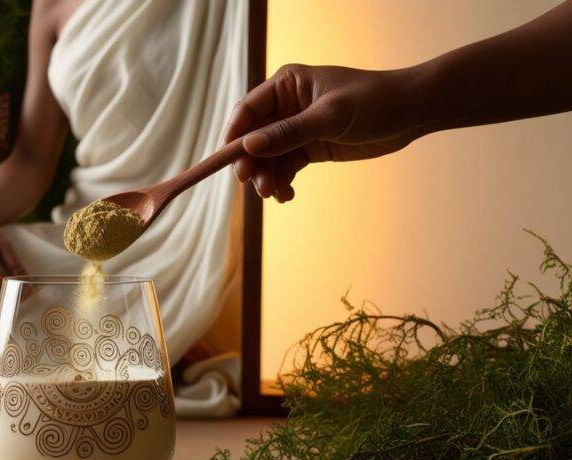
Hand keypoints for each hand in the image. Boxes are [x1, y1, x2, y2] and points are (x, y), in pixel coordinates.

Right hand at [225, 64, 422, 202]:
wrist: (411, 113)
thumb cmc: (373, 101)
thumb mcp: (329, 117)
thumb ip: (288, 133)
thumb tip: (249, 147)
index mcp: (286, 85)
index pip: (248, 111)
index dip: (234, 137)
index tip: (228, 162)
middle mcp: (286, 106)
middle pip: (253, 138)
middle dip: (251, 163)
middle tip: (255, 185)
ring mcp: (297, 128)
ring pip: (268, 157)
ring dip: (266, 177)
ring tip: (274, 194)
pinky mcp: (309, 148)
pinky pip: (285, 167)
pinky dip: (282, 182)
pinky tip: (286, 195)